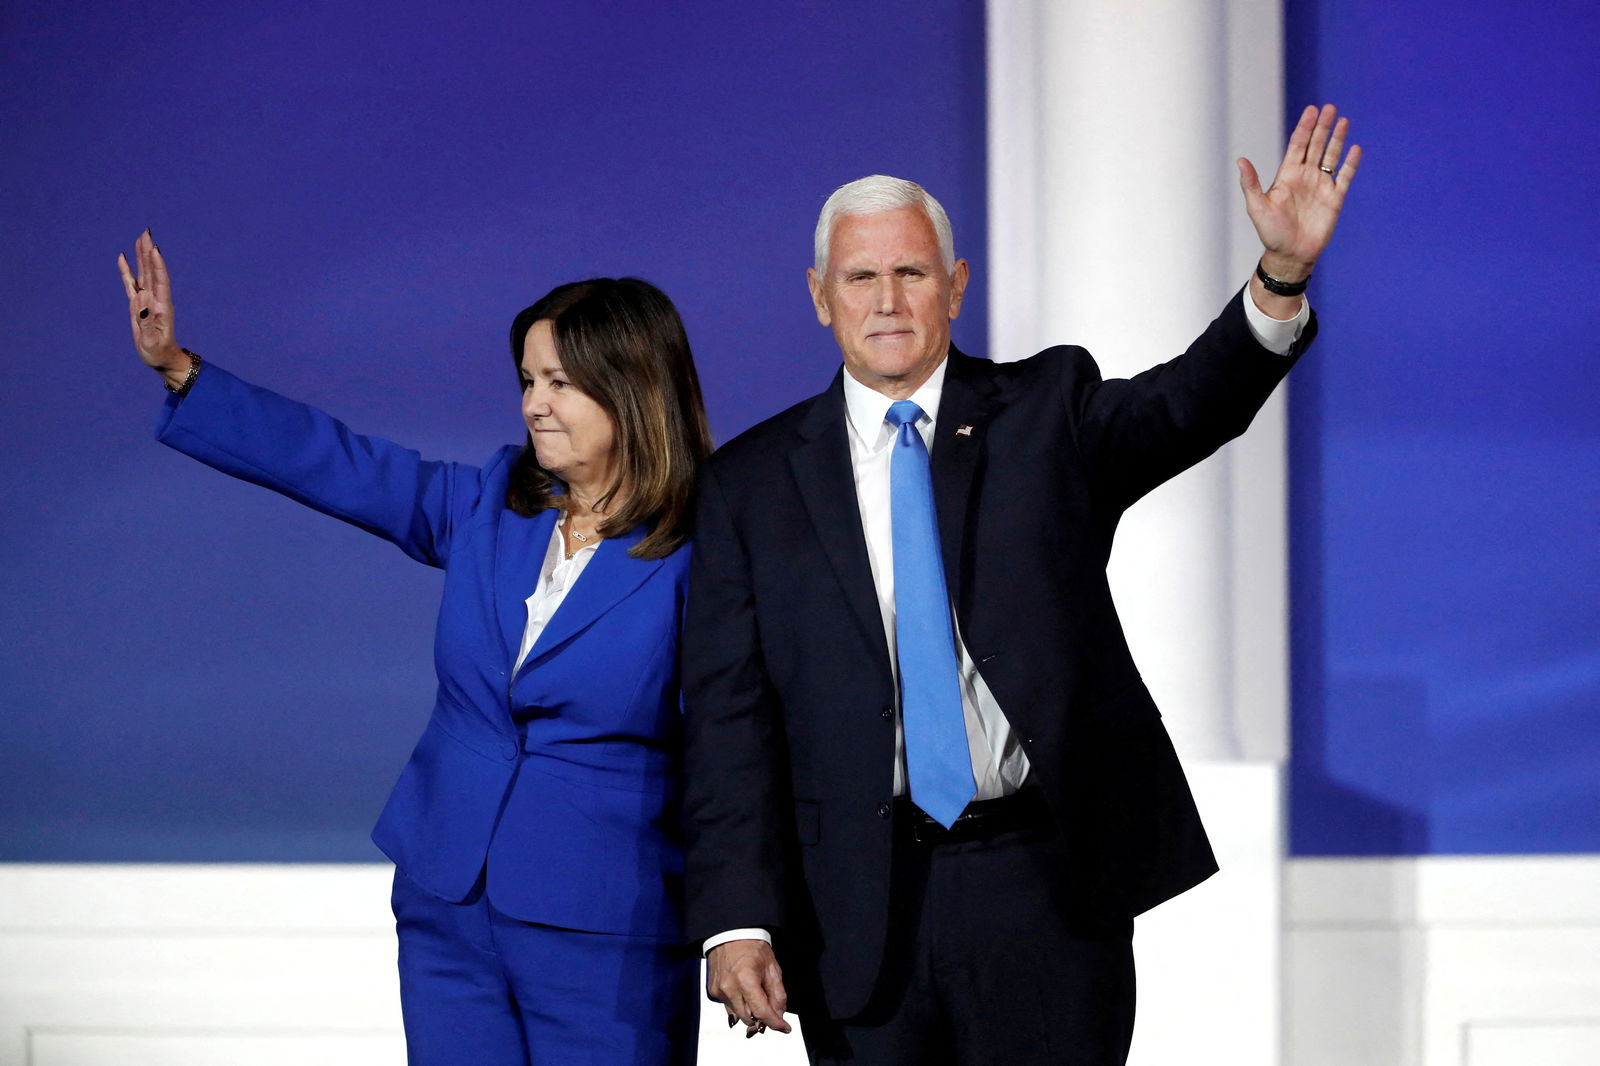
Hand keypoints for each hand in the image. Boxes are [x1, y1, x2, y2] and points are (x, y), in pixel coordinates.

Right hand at [117, 230, 190, 388]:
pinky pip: (131, 284)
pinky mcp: (138, 304)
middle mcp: (156, 299)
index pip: (160, 281)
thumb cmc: (158, 352)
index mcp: (162, 306)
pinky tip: (123, 258)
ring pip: (143, 273)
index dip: (158, 265)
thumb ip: (147, 321)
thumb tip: (142, 302)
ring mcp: (146, 300)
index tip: (155, 248)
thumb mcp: (153, 340)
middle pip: (152, 271)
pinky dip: (127, 271)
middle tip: (147, 232)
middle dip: (149, 252)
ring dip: (141, 256)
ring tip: (140, 238)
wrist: (161, 358)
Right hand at [706, 939, 791, 1038]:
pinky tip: (744, 994)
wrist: (730, 933)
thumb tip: (779, 1014)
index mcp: (746, 980)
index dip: (776, 1023)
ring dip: (750, 1014)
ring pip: (738, 1017)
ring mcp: (719, 991)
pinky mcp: (713, 991)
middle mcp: (729, 988)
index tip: (784, 1027)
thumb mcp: (772, 968)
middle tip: (772, 1012)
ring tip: (757, 999)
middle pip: (749, 1019)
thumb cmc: (751, 946)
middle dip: (762, 1019)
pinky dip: (739, 1006)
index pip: (762, 1012)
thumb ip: (777, 994)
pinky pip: (729, 1008)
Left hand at [1237, 104, 1361, 281]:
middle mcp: (1305, 177)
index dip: (1304, 127)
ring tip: (1343, 120)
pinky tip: (1355, 148)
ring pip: (1331, 157)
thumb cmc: (1271, 233)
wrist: (1290, 255)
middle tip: (1330, 107)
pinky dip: (1350, 163)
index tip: (1312, 110)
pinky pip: (1345, 177)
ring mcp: (1321, 186)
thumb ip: (1251, 183)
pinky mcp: (1335, 199)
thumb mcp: (1257, 207)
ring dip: (1337, 139)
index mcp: (1287, 175)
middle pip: (1316, 145)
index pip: (1297, 145)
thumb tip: (1240, 160)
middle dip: (1322, 126)